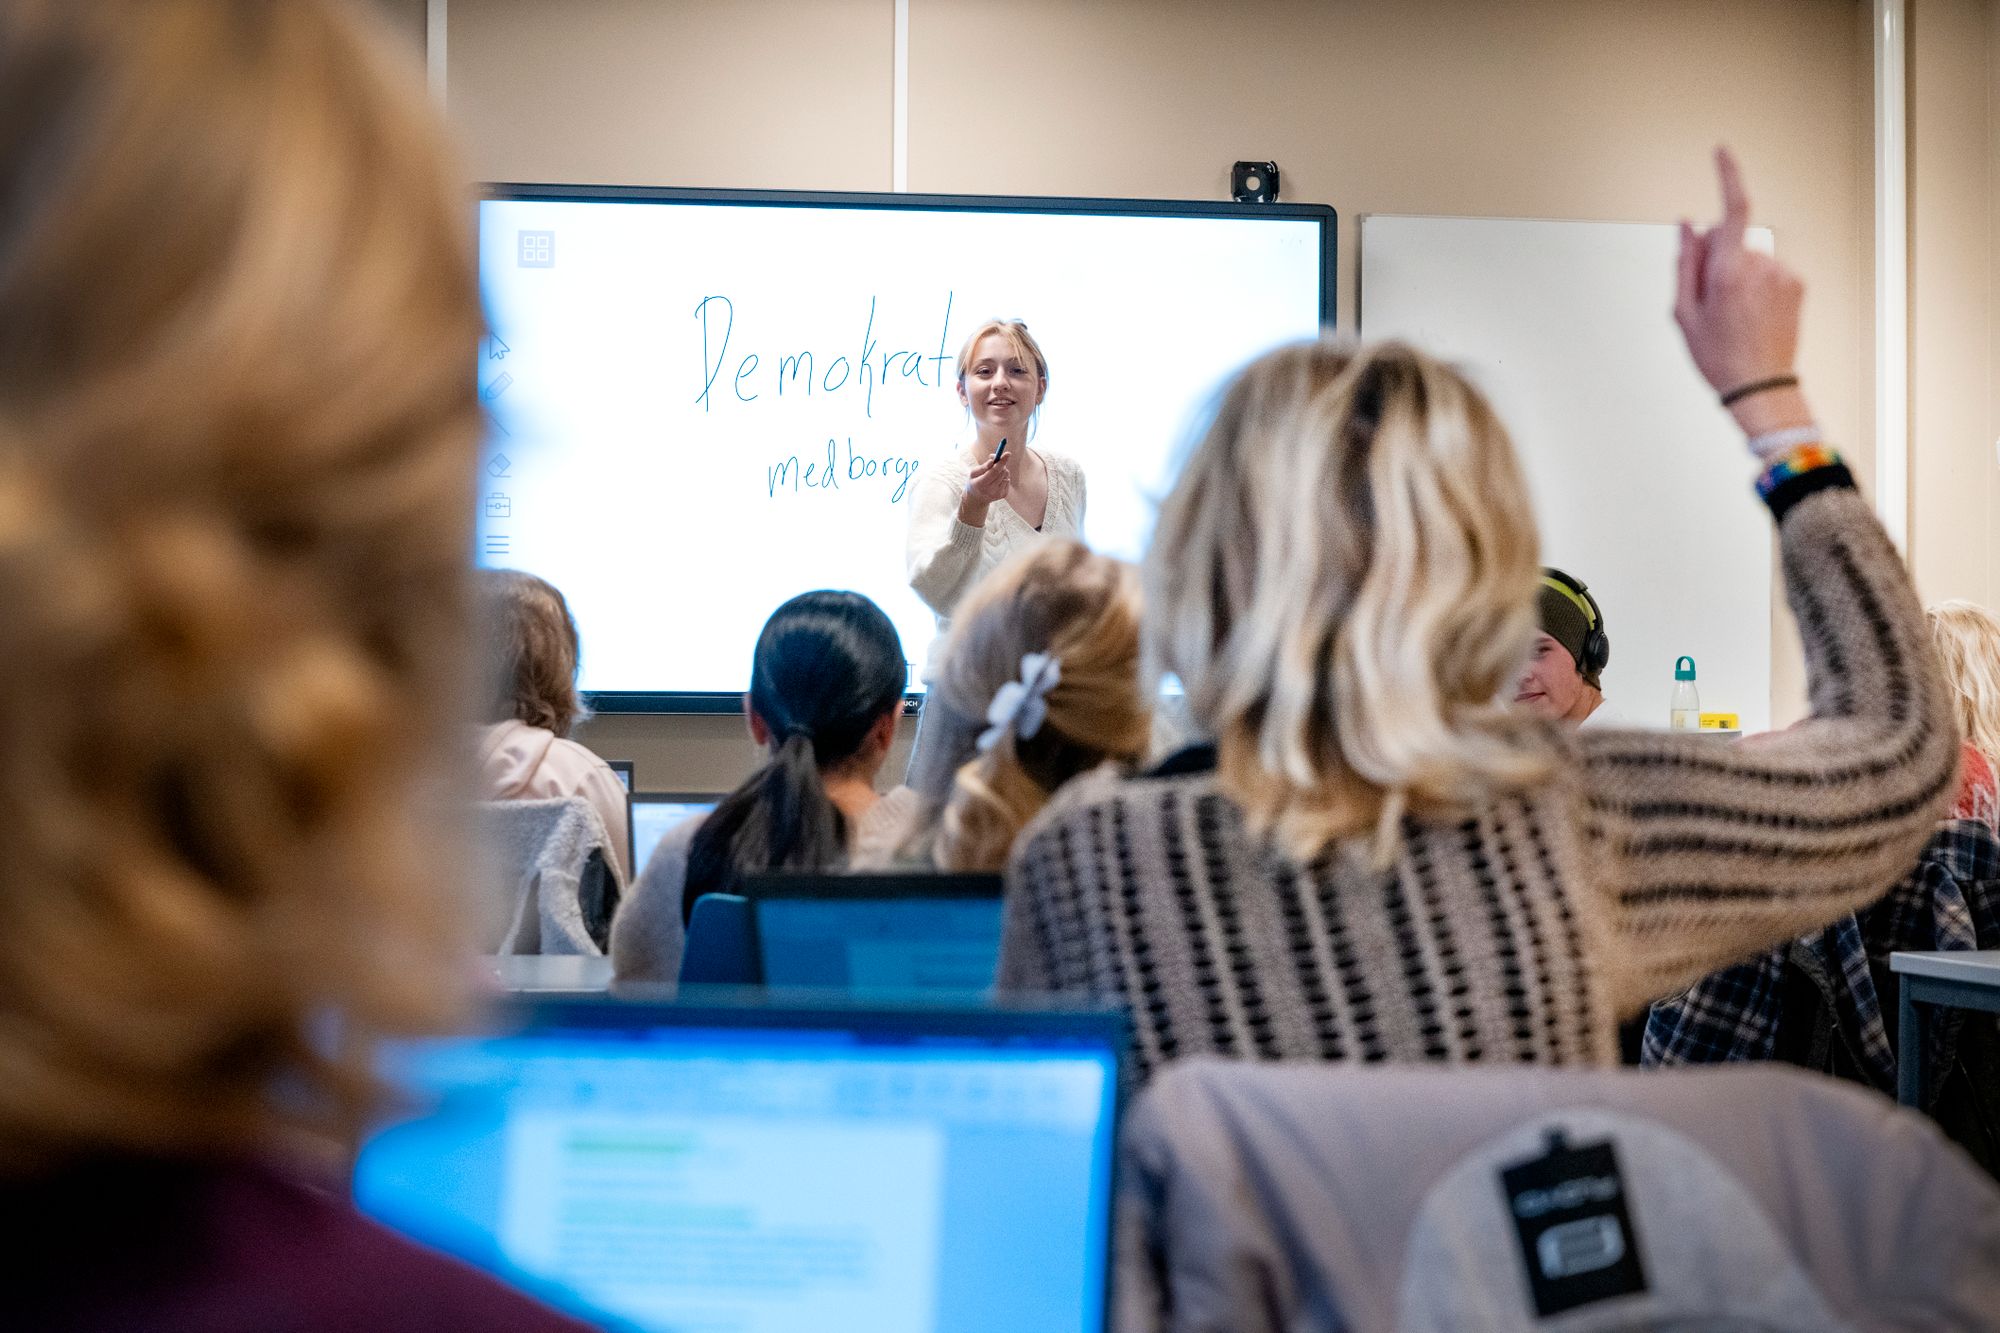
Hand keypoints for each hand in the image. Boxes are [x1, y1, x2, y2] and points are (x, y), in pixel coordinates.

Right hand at [960, 454, 1010, 524]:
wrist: (977, 499)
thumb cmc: (974, 482)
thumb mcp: (973, 473)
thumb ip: (983, 467)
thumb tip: (992, 460)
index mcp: (981, 484)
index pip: (994, 471)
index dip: (1001, 462)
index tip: (1008, 453)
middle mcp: (990, 490)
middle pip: (1002, 472)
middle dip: (1000, 464)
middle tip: (995, 462)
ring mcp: (998, 494)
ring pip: (1006, 475)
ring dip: (1002, 470)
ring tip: (993, 474)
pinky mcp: (1003, 495)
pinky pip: (1008, 480)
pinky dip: (1003, 477)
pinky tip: (996, 481)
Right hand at [1673, 148, 1804, 408]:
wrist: (1761, 387)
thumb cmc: (1716, 356)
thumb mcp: (1684, 312)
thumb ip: (1685, 262)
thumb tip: (1688, 224)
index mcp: (1728, 273)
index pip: (1732, 209)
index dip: (1728, 175)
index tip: (1721, 152)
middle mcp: (1760, 267)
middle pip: (1732, 240)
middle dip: (1717, 259)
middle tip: (1711, 303)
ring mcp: (1783, 274)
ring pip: (1750, 257)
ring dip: (1738, 275)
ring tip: (1735, 315)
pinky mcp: (1797, 283)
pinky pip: (1769, 270)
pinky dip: (1758, 285)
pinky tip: (1753, 314)